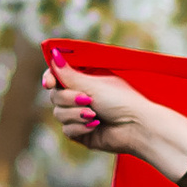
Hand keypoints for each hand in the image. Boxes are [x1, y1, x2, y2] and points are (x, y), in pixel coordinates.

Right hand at [45, 61, 186, 183]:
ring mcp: (80, 114)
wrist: (136, 127)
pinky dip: (80, 127)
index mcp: (85, 80)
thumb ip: (69, 74)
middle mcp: (81, 95)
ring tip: (94, 115)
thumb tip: (53, 55)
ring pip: (59, 113)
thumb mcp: (93, 85)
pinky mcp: (81, 132)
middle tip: (87, 100)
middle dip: (69, 99)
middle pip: (55, 96)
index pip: (58, 75)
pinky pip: (66, 129)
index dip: (50, 78)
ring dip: (76, 114)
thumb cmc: (121, 101)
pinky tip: (96, 126)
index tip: (49, 83)